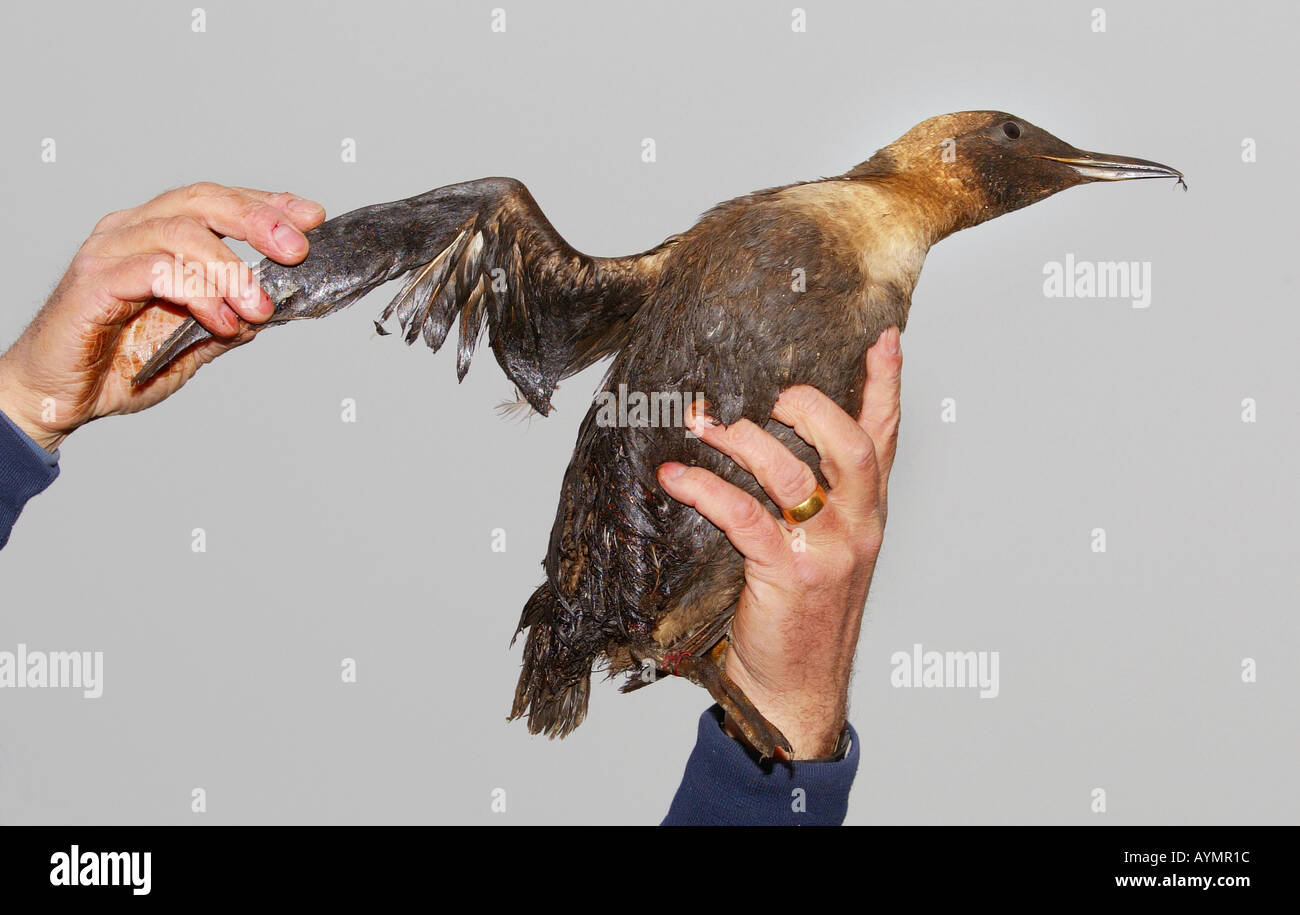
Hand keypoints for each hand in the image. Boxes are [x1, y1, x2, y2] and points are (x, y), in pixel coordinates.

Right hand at [0, 183, 325, 450]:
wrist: (58, 398)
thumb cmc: (117, 365)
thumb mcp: (195, 342)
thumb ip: (233, 319)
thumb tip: (281, 306)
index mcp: (156, 235)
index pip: (218, 203)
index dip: (267, 204)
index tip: (312, 217)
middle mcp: (130, 232)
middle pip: (202, 201)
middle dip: (257, 220)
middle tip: (296, 251)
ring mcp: (109, 253)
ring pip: (181, 232)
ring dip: (232, 269)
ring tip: (259, 308)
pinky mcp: (94, 283)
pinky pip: (155, 271)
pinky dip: (198, 292)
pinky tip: (222, 320)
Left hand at [657, 327, 902, 757]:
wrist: (796, 688)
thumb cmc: (802, 616)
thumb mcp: (824, 550)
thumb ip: (817, 501)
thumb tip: (772, 443)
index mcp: (868, 514)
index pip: (886, 439)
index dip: (887, 386)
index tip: (884, 338)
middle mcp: (858, 526)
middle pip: (853, 446)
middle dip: (811, 406)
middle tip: (771, 391)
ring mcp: (827, 551)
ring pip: (794, 475)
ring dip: (743, 441)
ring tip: (703, 421)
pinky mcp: (787, 573)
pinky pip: (745, 516)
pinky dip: (707, 490)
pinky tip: (677, 477)